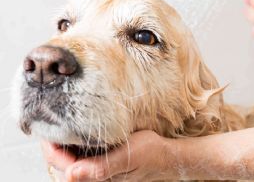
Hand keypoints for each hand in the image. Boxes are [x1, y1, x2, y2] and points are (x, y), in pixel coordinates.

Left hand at [42, 130, 175, 181]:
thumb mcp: (127, 157)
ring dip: (63, 141)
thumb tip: (71, 175)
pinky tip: (77, 130)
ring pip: (69, 157)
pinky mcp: (101, 163)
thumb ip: (100, 168)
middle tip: (49, 119)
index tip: (45, 124)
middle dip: (53, 142)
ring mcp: (97, 170)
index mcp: (96, 178)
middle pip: (60, 161)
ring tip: (60, 121)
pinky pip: (80, 154)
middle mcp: (93, 177)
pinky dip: (74, 142)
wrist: (166, 156)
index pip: (59, 163)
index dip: (49, 144)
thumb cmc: (150, 155)